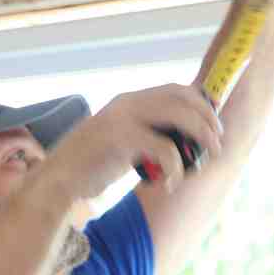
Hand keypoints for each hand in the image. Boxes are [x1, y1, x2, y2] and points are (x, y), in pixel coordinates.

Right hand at [47, 84, 223, 199]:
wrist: (56, 183)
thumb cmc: (91, 167)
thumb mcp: (123, 143)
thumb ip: (147, 135)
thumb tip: (184, 141)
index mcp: (128, 102)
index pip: (175, 89)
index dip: (201, 103)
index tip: (215, 123)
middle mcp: (126, 104)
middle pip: (182, 98)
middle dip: (207, 120)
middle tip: (217, 144)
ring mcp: (121, 119)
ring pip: (179, 116)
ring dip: (200, 138)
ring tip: (203, 161)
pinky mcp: (119, 139)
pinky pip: (164, 148)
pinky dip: (175, 168)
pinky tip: (169, 184)